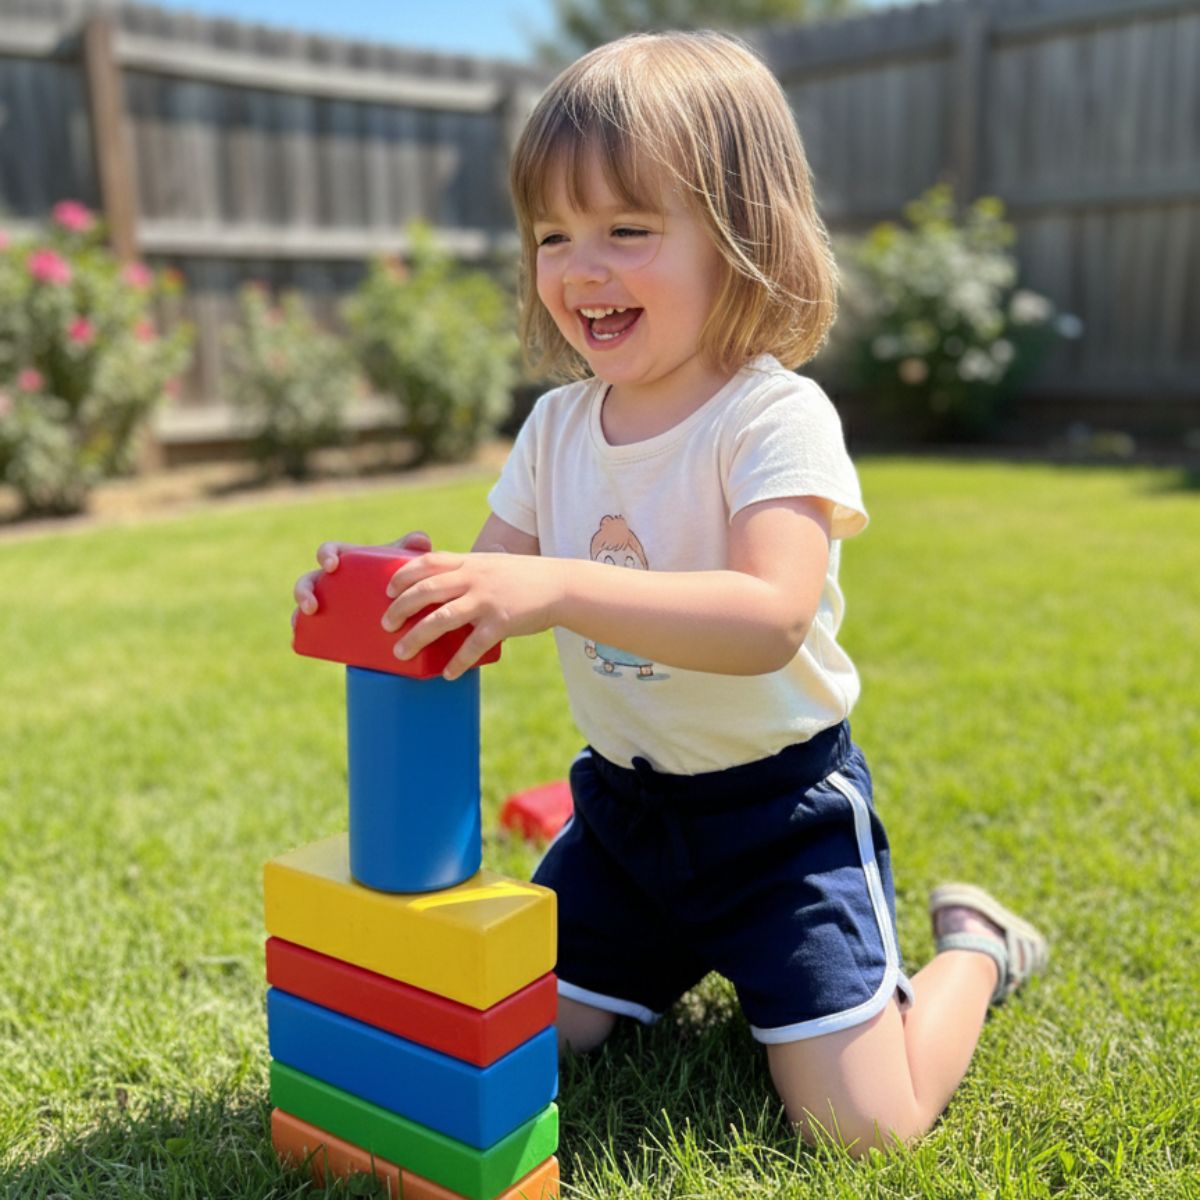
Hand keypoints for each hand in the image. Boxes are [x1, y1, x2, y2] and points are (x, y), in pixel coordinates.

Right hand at [290, 531, 432, 627]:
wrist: (399, 609)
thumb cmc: (396, 578)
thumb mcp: (402, 564)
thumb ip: (412, 550)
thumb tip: (422, 541)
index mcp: (345, 560)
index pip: (329, 551)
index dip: (326, 555)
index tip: (333, 566)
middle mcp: (330, 580)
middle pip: (309, 580)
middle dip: (304, 589)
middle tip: (314, 604)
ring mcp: (326, 602)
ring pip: (302, 603)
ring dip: (298, 610)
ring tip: (309, 619)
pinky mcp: (327, 625)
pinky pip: (307, 626)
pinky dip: (299, 629)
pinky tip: (297, 636)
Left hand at [381, 550, 564, 679]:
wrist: (561, 586)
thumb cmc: (525, 578)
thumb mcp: (494, 565)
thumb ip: (470, 572)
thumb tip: (446, 589)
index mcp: (470, 563)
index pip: (428, 562)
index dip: (403, 575)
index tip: (388, 590)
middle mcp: (474, 578)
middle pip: (425, 591)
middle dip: (399, 609)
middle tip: (386, 624)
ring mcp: (486, 600)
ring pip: (440, 618)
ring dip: (416, 637)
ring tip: (400, 652)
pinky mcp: (501, 623)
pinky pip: (472, 645)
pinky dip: (457, 661)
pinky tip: (447, 674)